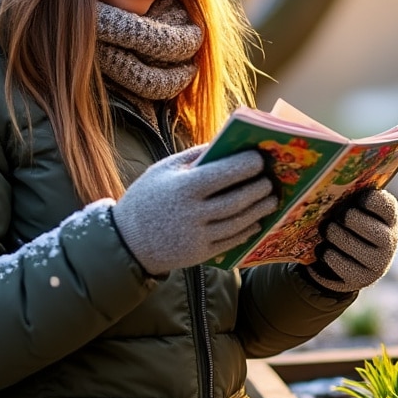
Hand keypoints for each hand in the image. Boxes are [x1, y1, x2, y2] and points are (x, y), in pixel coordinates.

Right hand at [113, 148, 278, 274]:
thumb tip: (227, 143)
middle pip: (237, 200)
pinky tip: (256, 220)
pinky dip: (248, 230)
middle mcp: (192, 213)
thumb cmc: (147, 198)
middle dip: (259, 189)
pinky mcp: (200, 254)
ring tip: (271, 199)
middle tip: (271, 181)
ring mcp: (197, 236)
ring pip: (239, 222)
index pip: (224, 173)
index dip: (247, 165)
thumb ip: (195, 156)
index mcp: (183, 188)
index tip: (260, 158)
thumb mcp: (164, 169)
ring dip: (259, 210)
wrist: (126, 241)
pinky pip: (231, 241)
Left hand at [303, 189, 397, 293]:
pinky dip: (326, 254)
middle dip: (347, 218)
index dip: (370, 200)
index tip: (357, 199)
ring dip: (332, 234)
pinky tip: (323, 249)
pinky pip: (337, 262)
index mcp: (390, 219)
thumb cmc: (353, 227)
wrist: (353, 263)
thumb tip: (329, 186)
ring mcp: (377, 263)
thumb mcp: (359, 211)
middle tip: (336, 215)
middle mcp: (389, 242)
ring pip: (349, 243)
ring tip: (326, 230)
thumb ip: (353, 200)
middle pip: (368, 227)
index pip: (386, 206)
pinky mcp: (361, 279)